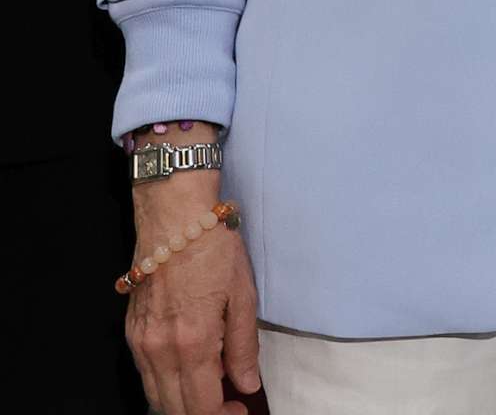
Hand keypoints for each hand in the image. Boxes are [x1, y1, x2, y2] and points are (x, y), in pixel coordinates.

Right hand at [127, 173, 258, 414]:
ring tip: (213, 390)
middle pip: (174, 408)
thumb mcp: (243, 297)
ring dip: (182, 403)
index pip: (200, 405)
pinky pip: (146, 375)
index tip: (240, 410)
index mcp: (193, 343)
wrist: (173, 218)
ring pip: (156, 396)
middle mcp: (159, 350)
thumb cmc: (215, 252)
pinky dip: (166, 385)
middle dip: (202, 414)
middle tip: (229, 404)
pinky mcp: (130, 333)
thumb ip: (244, 347)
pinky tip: (189, 374)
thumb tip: (247, 386)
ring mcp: (140, 343)